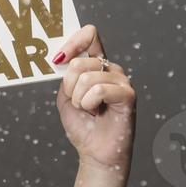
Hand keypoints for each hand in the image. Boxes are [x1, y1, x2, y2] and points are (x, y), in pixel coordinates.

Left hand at [53, 23, 135, 170]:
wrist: (94, 151)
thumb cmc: (82, 124)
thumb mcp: (65, 95)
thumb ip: (65, 75)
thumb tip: (61, 57)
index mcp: (96, 65)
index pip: (90, 35)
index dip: (72, 41)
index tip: (57, 59)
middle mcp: (111, 68)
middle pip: (79, 62)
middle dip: (69, 87)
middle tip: (77, 103)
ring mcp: (122, 80)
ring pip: (86, 77)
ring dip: (78, 99)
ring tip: (88, 110)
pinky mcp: (128, 94)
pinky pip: (99, 90)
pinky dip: (89, 104)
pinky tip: (96, 112)